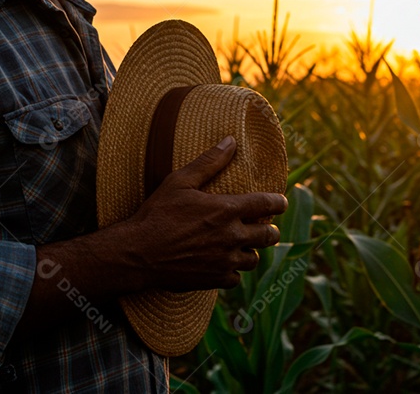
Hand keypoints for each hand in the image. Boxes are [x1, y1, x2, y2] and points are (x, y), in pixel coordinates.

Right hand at [123, 136, 287, 291]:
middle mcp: (232, 236)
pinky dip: (232, 272)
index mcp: (227, 209)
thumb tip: (230, 141)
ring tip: (242, 245)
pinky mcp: (214, 279)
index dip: (278, 202)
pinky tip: (223, 264)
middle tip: (264, 227)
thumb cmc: (158, 214)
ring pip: (253, 259)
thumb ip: (209, 162)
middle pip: (268, 236)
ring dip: (251, 251)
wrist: (138, 254)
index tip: (281, 202)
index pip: (267, 204)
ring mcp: (224, 261)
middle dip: (270, 230)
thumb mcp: (180, 181)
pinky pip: (235, 278)